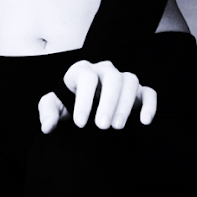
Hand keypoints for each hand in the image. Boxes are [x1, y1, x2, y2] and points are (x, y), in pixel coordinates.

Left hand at [38, 60, 156, 133]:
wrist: (85, 103)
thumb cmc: (68, 102)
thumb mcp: (54, 105)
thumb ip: (48, 112)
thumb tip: (47, 127)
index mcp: (83, 70)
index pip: (87, 77)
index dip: (84, 100)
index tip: (81, 124)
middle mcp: (104, 70)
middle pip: (112, 77)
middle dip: (108, 102)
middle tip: (102, 126)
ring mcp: (122, 79)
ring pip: (131, 81)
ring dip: (126, 103)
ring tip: (117, 126)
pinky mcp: (138, 91)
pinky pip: (149, 92)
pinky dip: (150, 105)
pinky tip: (144, 121)